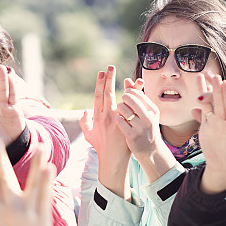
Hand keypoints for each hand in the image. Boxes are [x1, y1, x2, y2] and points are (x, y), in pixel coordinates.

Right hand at [0, 139, 53, 225]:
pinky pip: (45, 197)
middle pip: (4, 176)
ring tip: (40, 146)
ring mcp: (28, 213)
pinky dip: (46, 182)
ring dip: (35, 163)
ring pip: (31, 182)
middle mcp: (10, 208)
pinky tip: (49, 168)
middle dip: (0, 157)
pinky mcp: (43, 220)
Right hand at [80, 66, 131, 196]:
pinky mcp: (125, 123)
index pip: (97, 96)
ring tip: (128, 75)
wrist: (111, 159)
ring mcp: (116, 119)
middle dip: (108, 79)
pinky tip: (139, 89)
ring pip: (120, 98)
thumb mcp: (89, 135)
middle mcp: (106, 116)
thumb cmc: (100, 147)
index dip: (99, 83)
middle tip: (110, 67)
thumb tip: (85, 110)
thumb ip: (85, 122)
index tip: (101, 72)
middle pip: (107, 93)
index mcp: (97, 117)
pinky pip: (131, 108)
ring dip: (125, 86)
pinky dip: (135, 98)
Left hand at [116, 77, 161, 156]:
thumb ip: (135, 95)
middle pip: (129, 99)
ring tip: (121, 112)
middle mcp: (148, 117)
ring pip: (123, 109)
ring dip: (119, 109)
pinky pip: (119, 120)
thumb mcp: (145, 111)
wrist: (150, 149)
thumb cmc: (145, 127)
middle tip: (122, 102)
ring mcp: (140, 127)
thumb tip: (127, 80)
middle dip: (123, 98)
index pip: (137, 93)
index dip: (128, 92)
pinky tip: (119, 120)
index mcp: (152, 110)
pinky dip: (117, 118)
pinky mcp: (132, 136)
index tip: (126, 96)